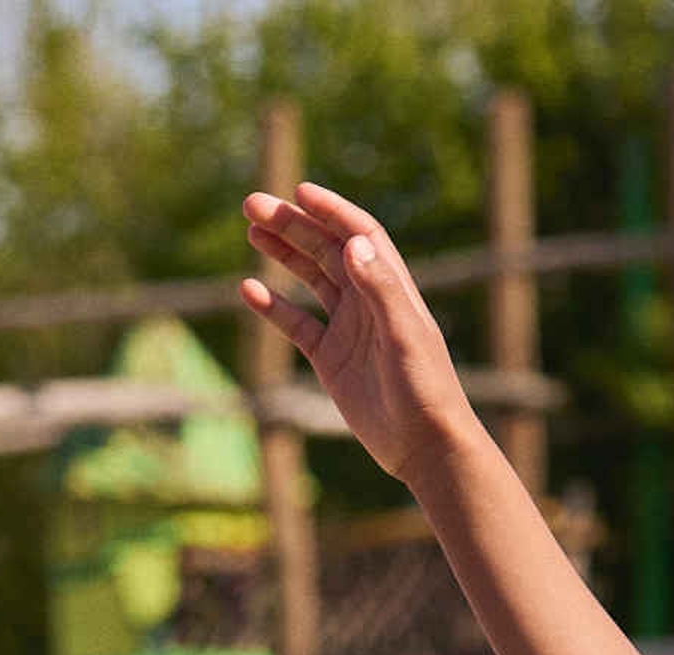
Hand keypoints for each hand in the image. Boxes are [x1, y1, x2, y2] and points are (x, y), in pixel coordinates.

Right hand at [241, 186, 475, 480]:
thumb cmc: (424, 389)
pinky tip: (249, 290)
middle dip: (292, 225)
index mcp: (391, 287)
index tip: (299, 191)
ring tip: (251, 231)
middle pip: (327, 249)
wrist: (423, 444)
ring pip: (310, 279)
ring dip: (283, 254)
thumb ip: (380, 288)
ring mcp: (348, 329)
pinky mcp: (331, 359)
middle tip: (252, 205)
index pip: (358, 233)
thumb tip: (353, 243)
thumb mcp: (404, 335)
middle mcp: (368, 300)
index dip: (330, 210)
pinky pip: (297, 325)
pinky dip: (273, 307)